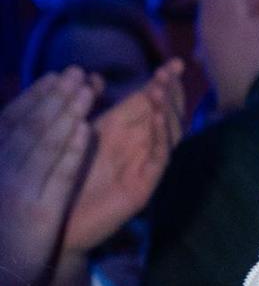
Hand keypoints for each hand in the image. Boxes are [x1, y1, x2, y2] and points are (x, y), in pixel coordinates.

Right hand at [0, 71, 94, 285]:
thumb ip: (9, 157)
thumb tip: (14, 131)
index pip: (11, 122)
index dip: (33, 98)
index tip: (52, 77)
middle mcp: (1, 173)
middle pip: (31, 126)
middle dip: (54, 97)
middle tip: (75, 72)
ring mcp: (17, 191)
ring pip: (45, 143)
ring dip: (66, 112)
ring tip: (85, 88)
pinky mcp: (38, 214)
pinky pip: (58, 175)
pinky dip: (71, 150)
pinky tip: (86, 130)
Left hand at [60, 61, 185, 253]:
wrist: (58, 223)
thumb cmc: (65, 180)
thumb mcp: (75, 135)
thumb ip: (87, 107)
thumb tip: (94, 76)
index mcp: (124, 132)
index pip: (151, 101)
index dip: (163, 82)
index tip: (173, 62)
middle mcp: (139, 147)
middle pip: (166, 114)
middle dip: (170, 92)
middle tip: (171, 71)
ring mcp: (144, 167)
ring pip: (168, 135)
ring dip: (166, 112)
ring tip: (160, 92)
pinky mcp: (143, 188)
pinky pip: (159, 160)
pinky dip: (162, 139)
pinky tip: (158, 121)